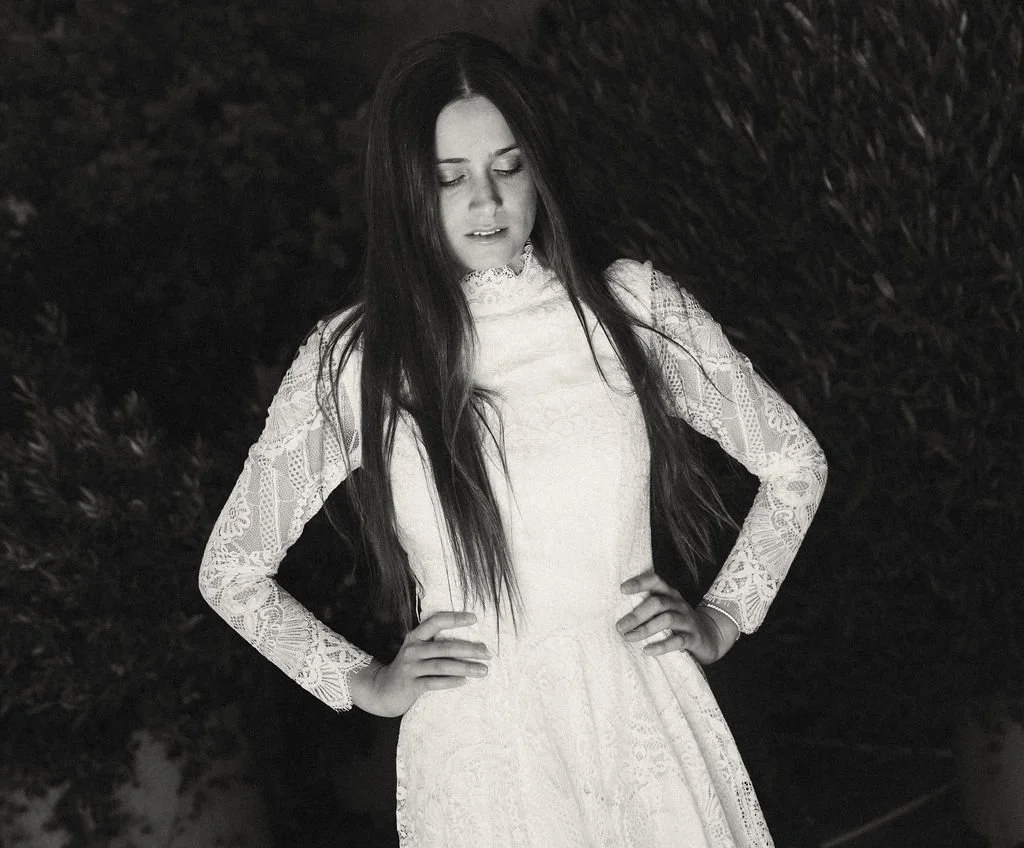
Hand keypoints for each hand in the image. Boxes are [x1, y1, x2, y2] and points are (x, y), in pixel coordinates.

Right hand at [350, 611, 490, 716]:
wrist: (382, 690)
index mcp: (415, 637)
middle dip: (469, 649)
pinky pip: (433, 682)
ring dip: (465, 667)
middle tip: (488, 653)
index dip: (454, 618)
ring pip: (442, 665)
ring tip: (483, 670)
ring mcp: (410, 667)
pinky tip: (464, 681)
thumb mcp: (417, 651)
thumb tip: (470, 643)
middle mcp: (412, 649)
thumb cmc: (409, 668)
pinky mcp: (410, 685)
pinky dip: (450, 682)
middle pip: (444, 647)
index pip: (435, 622)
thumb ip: (435, 644)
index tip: (474, 618)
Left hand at [617, 571, 732, 664]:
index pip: (656, 581)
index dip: (639, 583)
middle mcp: (679, 604)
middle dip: (637, 614)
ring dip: (645, 629)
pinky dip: (661, 646)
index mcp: (670, 594)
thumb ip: (647, 606)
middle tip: (619, 626)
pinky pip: (677, 640)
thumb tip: (617, 613)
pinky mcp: (693, 638)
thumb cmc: (678, 621)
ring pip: (667, 620)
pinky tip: (647, 650)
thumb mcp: (666, 609)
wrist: (710, 636)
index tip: (621, 589)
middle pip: (658, 603)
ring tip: (629, 638)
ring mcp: (687, 620)